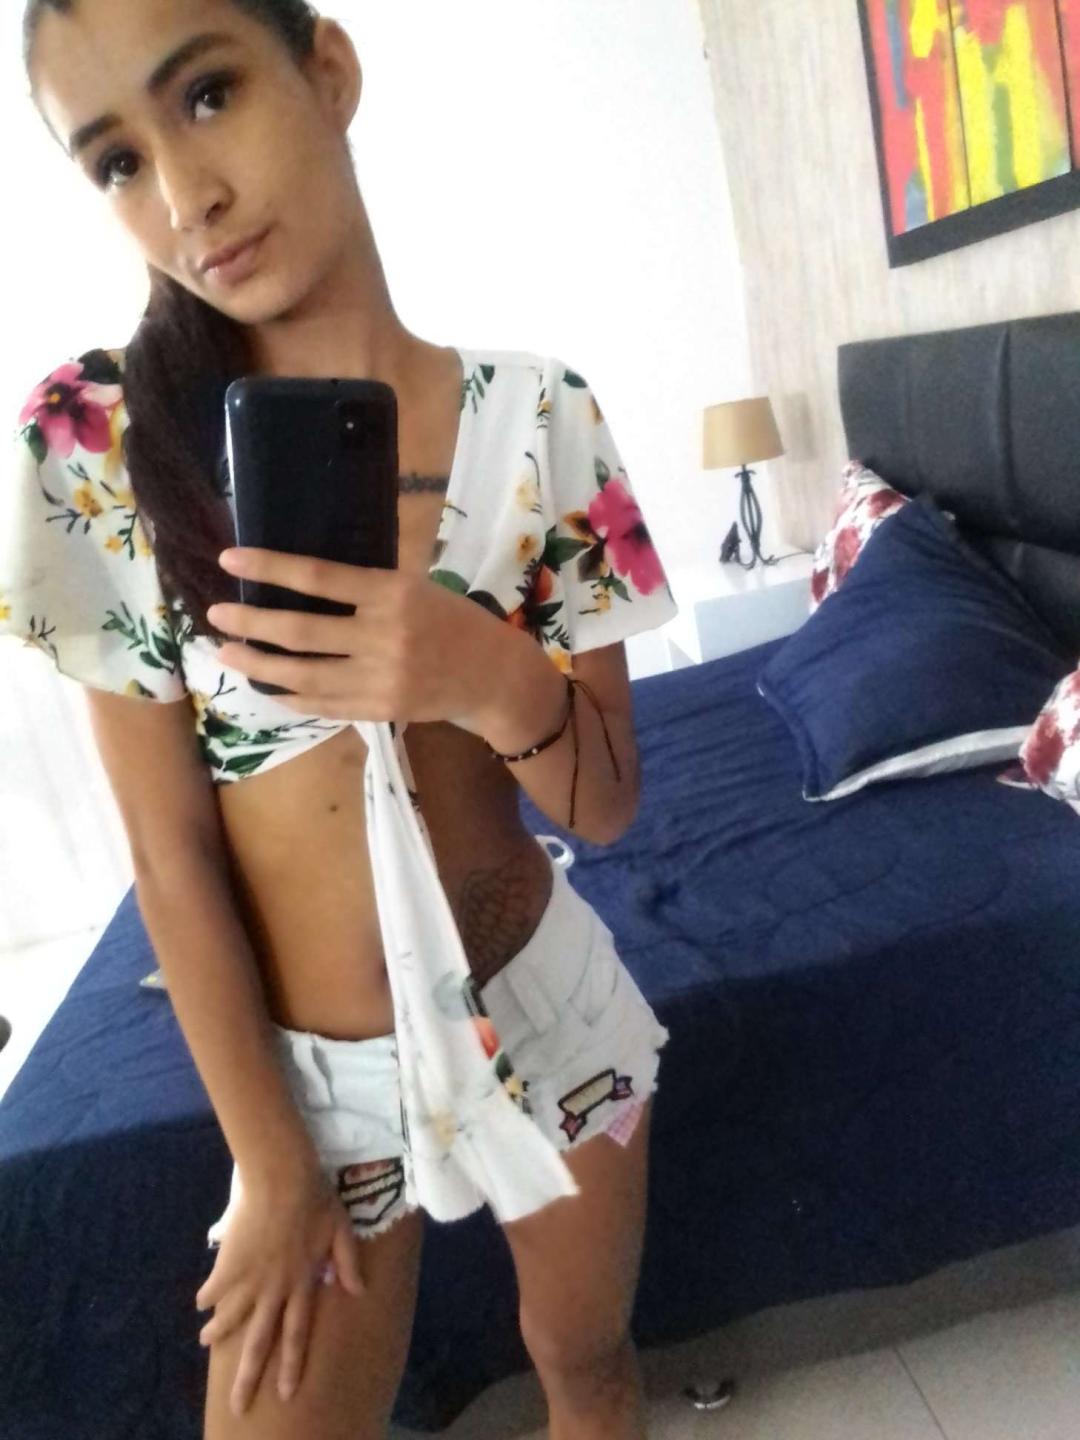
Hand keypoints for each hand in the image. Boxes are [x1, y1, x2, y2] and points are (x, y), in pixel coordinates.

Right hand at [195, 1162, 365, 1417]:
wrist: (283, 1177)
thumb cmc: (317, 1199)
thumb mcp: (342, 1230)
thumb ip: (349, 1262)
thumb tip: (357, 1291)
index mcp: (302, 1284)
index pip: (297, 1334)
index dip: (290, 1365)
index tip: (285, 1394)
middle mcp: (274, 1289)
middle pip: (259, 1340)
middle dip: (248, 1375)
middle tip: (238, 1404)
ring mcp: (250, 1277)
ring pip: (233, 1315)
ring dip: (219, 1332)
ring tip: (205, 1342)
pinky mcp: (230, 1260)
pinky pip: (216, 1286)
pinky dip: (207, 1296)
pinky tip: (200, 1304)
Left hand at [207, 547, 515, 730]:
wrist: (493, 675)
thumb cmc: (452, 620)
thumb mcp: (414, 587)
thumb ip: (364, 588)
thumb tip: (296, 580)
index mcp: (392, 593)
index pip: (317, 577)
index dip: (269, 567)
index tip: (229, 559)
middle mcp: (384, 636)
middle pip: (300, 630)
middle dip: (250, 622)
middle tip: (215, 614)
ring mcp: (380, 678)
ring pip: (303, 673)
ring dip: (258, 663)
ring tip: (227, 653)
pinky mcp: (379, 710)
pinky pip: (321, 703)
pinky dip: (288, 694)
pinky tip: (265, 683)